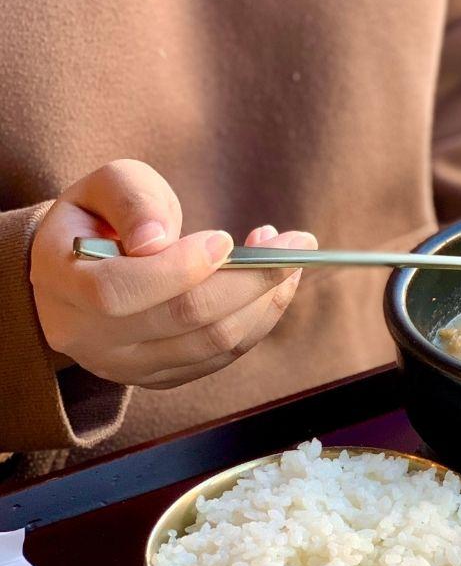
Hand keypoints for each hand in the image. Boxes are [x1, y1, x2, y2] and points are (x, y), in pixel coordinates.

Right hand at [31, 159, 315, 388]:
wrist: (83, 268)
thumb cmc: (98, 219)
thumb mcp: (105, 188)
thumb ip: (132, 200)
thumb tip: (157, 241)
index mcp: (61, 285)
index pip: (118, 291)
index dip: (179, 268)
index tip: (226, 238)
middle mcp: (90, 338)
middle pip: (183, 319)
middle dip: (250, 280)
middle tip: (294, 243)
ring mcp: (128, 366)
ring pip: (215, 342)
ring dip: (265, 298)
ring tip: (287, 256)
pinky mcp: (165, 376)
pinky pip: (226, 355)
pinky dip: (261, 318)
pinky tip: (273, 283)